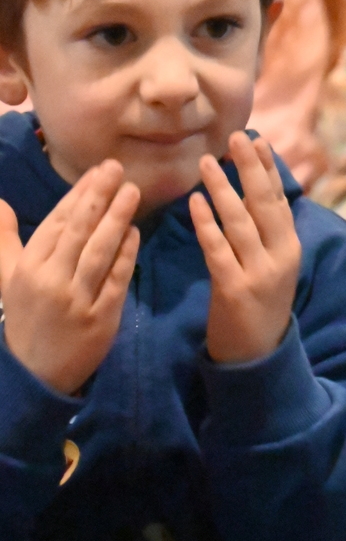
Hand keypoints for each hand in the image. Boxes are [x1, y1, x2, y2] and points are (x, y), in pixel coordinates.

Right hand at [0, 160, 139, 392]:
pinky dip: (126, 255)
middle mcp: (50, 280)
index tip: (98, 171)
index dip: (79, 194)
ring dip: (117, 219)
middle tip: (118, 169)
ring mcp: (76, 300)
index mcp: (28, 267)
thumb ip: (4, 238)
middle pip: (79, 231)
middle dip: (99, 196)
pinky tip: (136, 233)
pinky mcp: (100, 319)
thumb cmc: (25, 316)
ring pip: (99, 252)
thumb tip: (0, 202)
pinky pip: (116, 280)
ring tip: (132, 192)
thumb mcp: (6, 276)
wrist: (35, 372)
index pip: (57, 223)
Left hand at [190, 133, 301, 364]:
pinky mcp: (234, 289)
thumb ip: (267, 234)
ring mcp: (260, 273)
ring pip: (242, 222)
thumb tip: (256, 193)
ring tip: (207, 162)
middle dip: (250, 168)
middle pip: (265, 204)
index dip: (268, 169)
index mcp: (291, 248)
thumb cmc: (259, 307)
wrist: (257, 357)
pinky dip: (207, 223)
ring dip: (224, 189)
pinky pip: (219, 249)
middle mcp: (281, 256)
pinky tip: (195, 202)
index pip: (280, 200)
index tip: (257, 140)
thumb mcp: (273, 267)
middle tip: (235, 137)